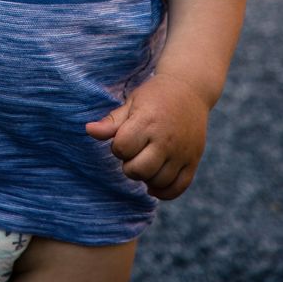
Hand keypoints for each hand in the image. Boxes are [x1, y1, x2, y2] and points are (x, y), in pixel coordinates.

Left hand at [84, 73, 208, 199]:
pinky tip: (154, 183)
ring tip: (146, 161)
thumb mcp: (132, 102)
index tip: (124, 137)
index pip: (123, 148)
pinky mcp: (193, 161)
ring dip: (146, 177)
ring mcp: (182, 152)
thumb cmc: (155, 96)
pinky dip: (164, 192)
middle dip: (130, 165)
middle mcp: (166, 139)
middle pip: (139, 170)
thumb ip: (112, 122)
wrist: (189, 89)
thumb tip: (88, 130)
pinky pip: (178, 188)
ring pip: (158, 182)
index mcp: (148, 121)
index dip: (118, 146)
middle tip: (135, 152)